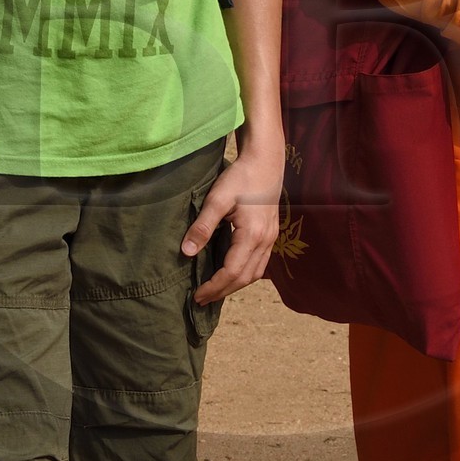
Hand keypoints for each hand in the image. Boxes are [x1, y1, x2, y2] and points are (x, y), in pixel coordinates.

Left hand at [182, 136, 282, 305]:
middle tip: (201, 299)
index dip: (214, 287)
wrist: (266, 161)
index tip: (197, 295)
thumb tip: (187, 252)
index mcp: (252, 236)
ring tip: (215, 290)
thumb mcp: (217, 199)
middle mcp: (265, 241)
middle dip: (222, 291)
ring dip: (235, 285)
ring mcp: (271, 239)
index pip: (231, 272)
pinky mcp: (272, 234)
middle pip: (244, 278)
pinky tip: (232, 273)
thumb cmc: (240, 177)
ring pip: (255, 273)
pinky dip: (245, 274)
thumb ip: (202, 226)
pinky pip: (260, 263)